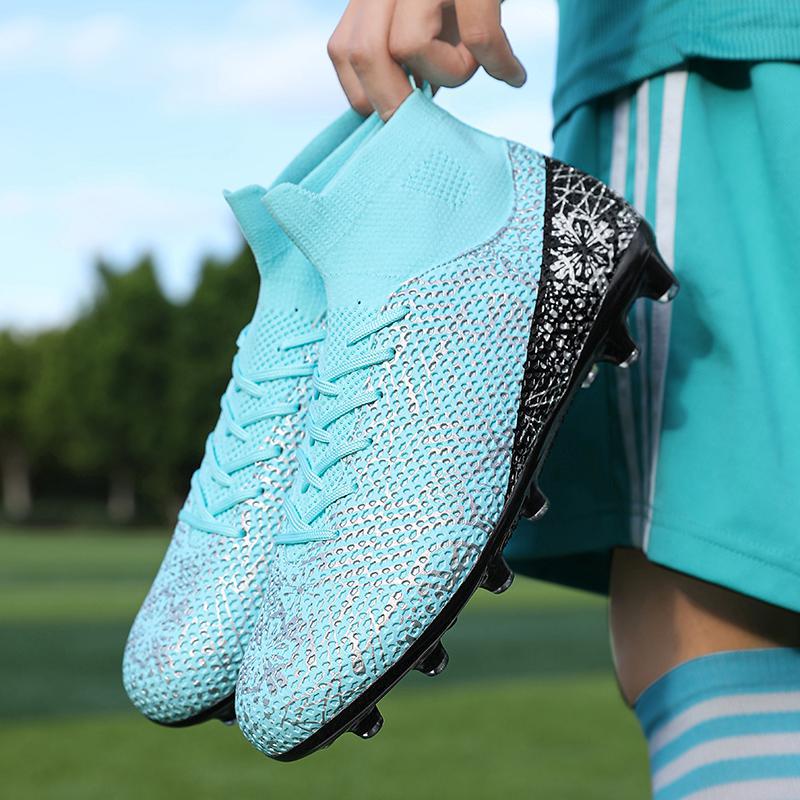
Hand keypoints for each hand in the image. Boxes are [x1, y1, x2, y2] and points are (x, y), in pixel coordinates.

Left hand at [328, 0, 525, 120]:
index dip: (365, 93)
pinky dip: (499, 62)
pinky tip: (513, 74)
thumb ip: (408, 56)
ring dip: (450, 73)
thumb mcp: (433, 19)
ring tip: (482, 64)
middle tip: (430, 115)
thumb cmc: (471, 1)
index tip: (403, 106)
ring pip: (410, 46)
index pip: (343, 50)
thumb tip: (406, 111)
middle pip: (366, 53)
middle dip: (396, 101)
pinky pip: (477, 34)